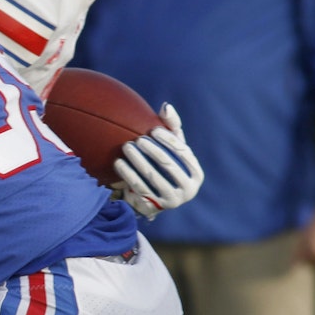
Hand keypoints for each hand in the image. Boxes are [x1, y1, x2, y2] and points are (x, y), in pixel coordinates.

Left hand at [113, 103, 204, 218]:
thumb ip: (171, 126)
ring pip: (153, 177)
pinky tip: (118, 162)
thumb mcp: (171, 146)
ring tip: (126, 147)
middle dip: (152, 150)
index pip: (184, 152)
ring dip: (138, 160)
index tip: (153, 129)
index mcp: (196, 173)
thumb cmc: (164, 163)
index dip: (169, 139)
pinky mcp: (155, 207)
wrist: (151, 194)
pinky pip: (140, 188)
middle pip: (169, 165)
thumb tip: (165, 106)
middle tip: (137, 139)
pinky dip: (128, 174)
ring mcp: (172, 200)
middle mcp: (189, 189)